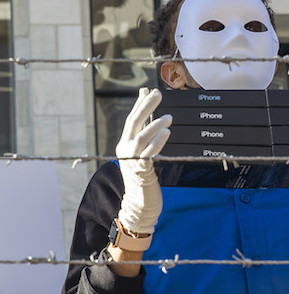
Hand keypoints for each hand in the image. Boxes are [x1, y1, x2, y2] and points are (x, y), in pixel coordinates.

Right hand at [115, 88, 170, 233]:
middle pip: (133, 124)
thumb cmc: (143, 176)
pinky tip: (166, 133)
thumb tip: (146, 123)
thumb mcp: (140, 153)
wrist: (139, 202)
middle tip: (158, 94)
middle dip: (145, 107)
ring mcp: (131, 161)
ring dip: (154, 125)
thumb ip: (143, 134)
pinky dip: (157, 142)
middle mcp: (124, 150)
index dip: (140, 104)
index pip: (132, 119)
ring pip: (140, 138)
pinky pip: (148, 153)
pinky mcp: (141, 171)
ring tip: (169, 117)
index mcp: (124, 144)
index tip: (150, 90)